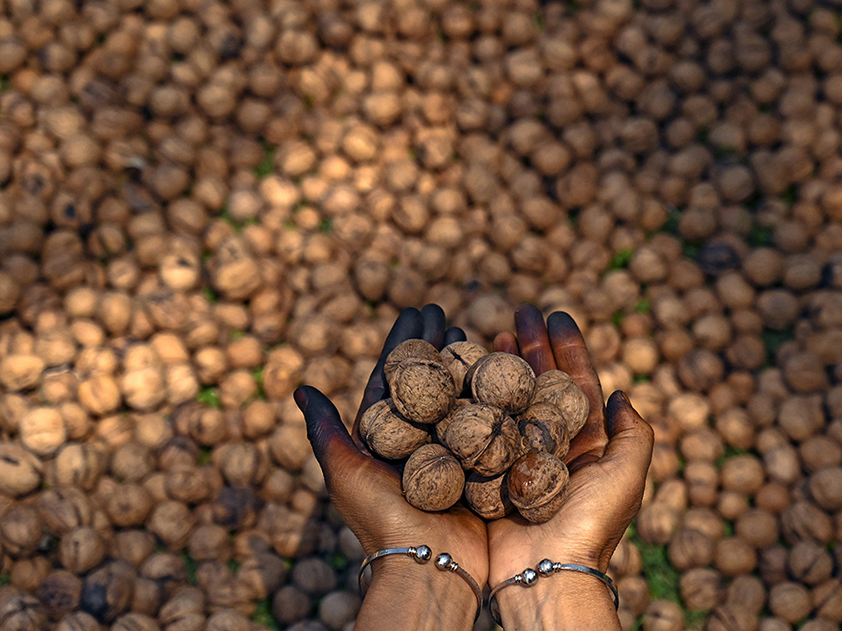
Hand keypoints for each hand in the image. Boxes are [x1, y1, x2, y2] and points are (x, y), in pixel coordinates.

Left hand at [294, 305, 487, 629]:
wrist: (428, 566)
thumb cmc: (382, 520)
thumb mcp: (346, 472)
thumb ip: (327, 431)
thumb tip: (299, 387)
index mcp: (386, 439)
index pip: (394, 377)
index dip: (405, 342)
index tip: (417, 309)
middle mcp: (420, 442)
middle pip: (429, 381)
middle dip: (436, 345)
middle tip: (446, 311)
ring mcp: (454, 453)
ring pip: (462, 396)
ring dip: (467, 362)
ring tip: (475, 332)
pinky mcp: (483, 468)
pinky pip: (491, 423)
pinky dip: (498, 395)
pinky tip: (508, 370)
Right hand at [487, 306, 653, 628]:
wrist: (547, 573)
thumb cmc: (591, 524)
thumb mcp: (627, 475)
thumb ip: (633, 433)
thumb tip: (621, 394)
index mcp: (588, 446)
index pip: (578, 385)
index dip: (568, 349)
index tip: (554, 315)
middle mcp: (552, 448)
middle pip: (541, 385)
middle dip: (531, 348)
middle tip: (516, 314)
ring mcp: (519, 460)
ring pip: (510, 401)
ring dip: (502, 367)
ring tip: (490, 334)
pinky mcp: (489, 474)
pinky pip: (481, 429)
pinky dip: (473, 400)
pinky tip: (463, 374)